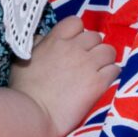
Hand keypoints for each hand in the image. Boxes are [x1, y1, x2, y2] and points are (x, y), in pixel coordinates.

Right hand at [9, 16, 118, 136]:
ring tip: (98, 71)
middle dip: (92, 48)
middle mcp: (74, 48)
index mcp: (56, 40)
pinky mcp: (98, 82)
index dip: (77, 33)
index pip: (76, 22)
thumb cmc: (23, 88)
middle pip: (95, 37)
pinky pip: (114, 70)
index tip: (74, 45)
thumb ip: (38, 44)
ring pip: (109, 51)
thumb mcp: (24, 58)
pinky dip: (110, 74)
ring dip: (105, 60)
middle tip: (86, 62)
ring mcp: (88, 64)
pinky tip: (102, 82)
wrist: (34, 113)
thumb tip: (44, 38)